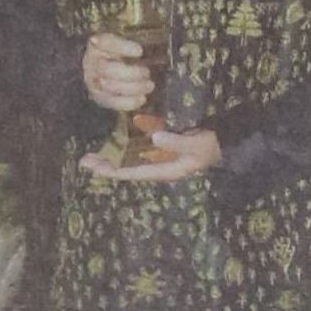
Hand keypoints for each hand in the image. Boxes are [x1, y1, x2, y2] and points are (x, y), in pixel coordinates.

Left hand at [79, 128, 221, 181]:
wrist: (226, 142)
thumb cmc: (212, 146)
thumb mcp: (197, 145)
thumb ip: (176, 142)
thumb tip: (155, 138)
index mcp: (164, 170)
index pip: (132, 173)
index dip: (113, 170)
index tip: (95, 167)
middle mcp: (158, 165)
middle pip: (127, 168)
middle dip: (107, 165)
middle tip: (84, 160)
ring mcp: (160, 157)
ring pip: (131, 159)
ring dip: (114, 155)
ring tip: (94, 153)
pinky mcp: (163, 147)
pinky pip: (140, 149)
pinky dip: (128, 145)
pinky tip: (117, 138)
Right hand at [82, 32, 153, 110]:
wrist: (103, 69)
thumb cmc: (117, 53)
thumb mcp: (123, 43)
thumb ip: (134, 40)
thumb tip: (153, 42)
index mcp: (97, 44)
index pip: (106, 42)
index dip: (123, 47)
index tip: (140, 51)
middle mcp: (91, 62)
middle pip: (107, 68)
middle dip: (131, 73)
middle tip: (147, 72)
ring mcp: (93, 81)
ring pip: (109, 87)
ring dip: (133, 88)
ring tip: (149, 85)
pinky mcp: (99, 97)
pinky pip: (111, 102)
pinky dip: (128, 102)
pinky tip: (142, 98)